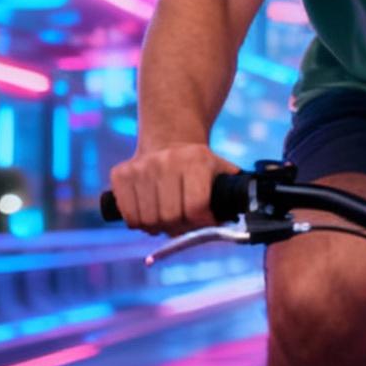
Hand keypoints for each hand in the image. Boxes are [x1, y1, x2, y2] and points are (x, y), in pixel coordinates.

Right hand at [107, 142, 238, 235]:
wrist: (169, 137)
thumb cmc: (200, 165)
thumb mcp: (222, 171)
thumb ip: (233, 196)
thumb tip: (245, 222)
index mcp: (196, 160)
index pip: (195, 208)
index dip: (201, 224)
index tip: (204, 223)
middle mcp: (165, 161)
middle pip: (169, 218)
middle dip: (179, 228)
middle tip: (183, 224)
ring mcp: (140, 167)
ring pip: (147, 221)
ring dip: (158, 227)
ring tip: (166, 218)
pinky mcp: (120, 174)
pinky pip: (128, 215)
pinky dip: (139, 222)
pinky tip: (149, 212)